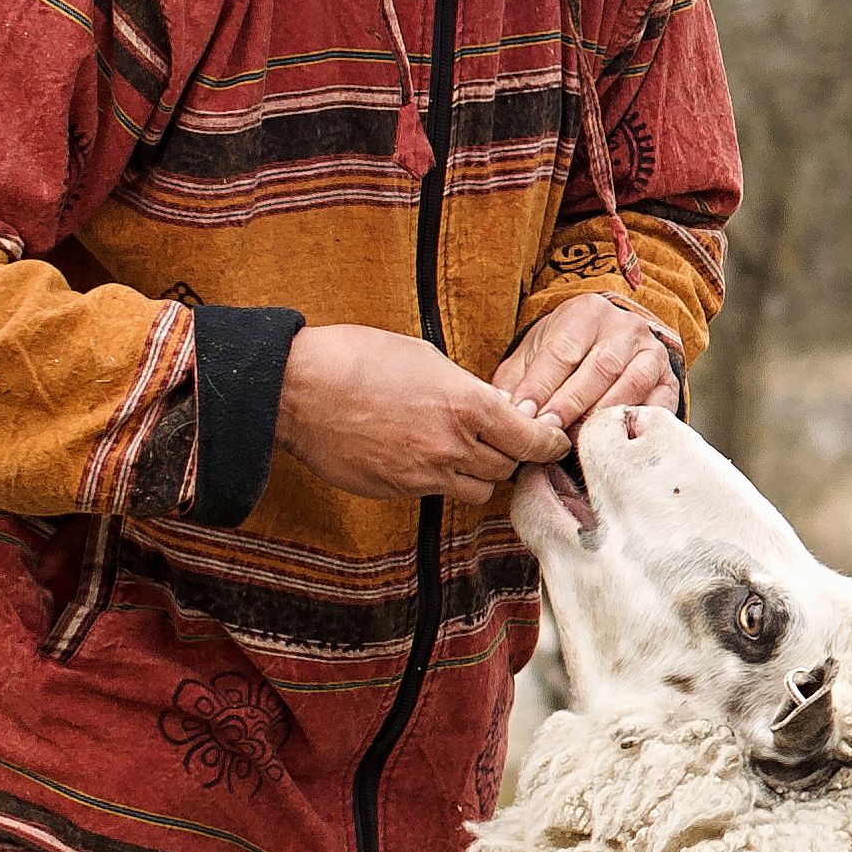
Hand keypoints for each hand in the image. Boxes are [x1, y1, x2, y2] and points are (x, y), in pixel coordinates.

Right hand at [277, 324, 569, 503]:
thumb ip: (467, 390)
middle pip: (508, 467)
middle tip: (504, 440)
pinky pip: (437, 493)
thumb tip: (491, 406)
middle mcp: (452, 446)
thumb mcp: (427, 358)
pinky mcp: (397, 490)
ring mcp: (423, 474)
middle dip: (511, 454)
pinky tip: (425, 457)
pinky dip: (442, 480)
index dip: (548, 443)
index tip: (552, 441)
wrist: (298, 390)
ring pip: (477, 489)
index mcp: (468, 406)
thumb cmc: (358, 359)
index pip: (533, 440)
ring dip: (479, 473)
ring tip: (464, 451)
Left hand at [491, 291, 679, 443]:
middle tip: (547, 433)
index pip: (563, 350)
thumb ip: (515, 382)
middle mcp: (625, 327)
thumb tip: (502, 411)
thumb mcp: (534, 355)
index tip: (523, 415)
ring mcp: (652, 353)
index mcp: (586, 313)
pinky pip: (657, 406)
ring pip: (630, 385)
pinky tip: (612, 443)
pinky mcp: (669, 381)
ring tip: (574, 442)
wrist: (610, 344)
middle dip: (570, 404)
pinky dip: (635, 426)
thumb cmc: (564, 353)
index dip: (541, 385)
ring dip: (601, 417)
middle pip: (599, 367)